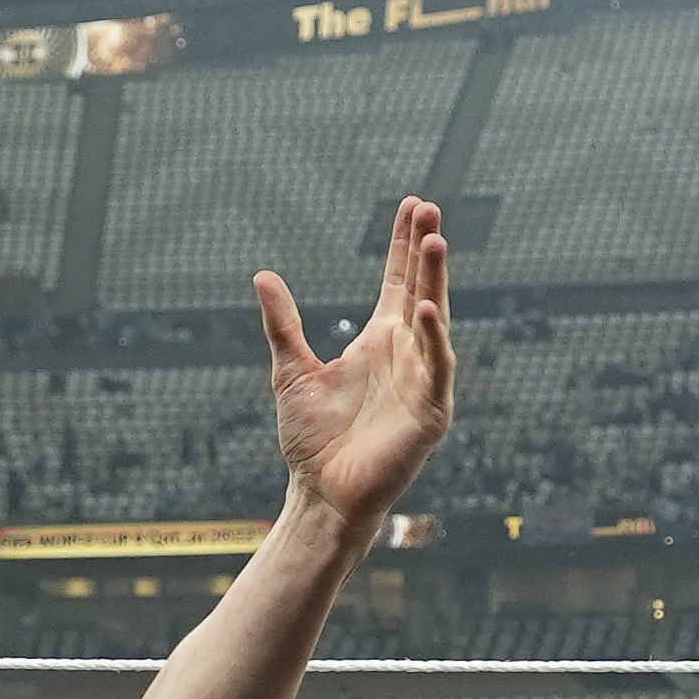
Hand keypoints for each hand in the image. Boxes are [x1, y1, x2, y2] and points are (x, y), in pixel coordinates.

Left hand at [261, 199, 455, 530]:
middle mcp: (406, 354)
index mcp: (379, 342)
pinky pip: (436, 369)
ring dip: (436, 282)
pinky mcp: (429, 413)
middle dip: (427, 251)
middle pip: (423, 290)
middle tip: (430, 209)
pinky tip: (423, 310)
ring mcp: (422, 381)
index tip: (413, 205)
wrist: (320, 493)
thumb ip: (283, 324)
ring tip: (435, 240)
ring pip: (435, 322)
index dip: (405, 246)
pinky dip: (433, 340)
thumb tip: (262, 276)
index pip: (399, 282)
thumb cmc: (311, 439)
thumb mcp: (291, 371)